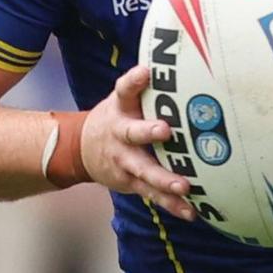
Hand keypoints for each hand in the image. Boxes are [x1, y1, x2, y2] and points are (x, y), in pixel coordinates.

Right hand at [84, 63, 194, 219]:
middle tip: (165, 130)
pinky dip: (170, 204)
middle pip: (132, 134)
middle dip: (148, 133)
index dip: (133, 81)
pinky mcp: (130, 182)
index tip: (145, 72)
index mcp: (119, 110)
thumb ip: (143, 86)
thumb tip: (172, 61)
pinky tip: (190, 211)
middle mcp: (120, 136)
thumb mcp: (123, 99)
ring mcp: (124, 162)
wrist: (81, 149)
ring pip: (144, 171)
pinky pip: (151, 194)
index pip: (124, 90)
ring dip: (163, 179)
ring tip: (184, 186)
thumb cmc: (117, 118)